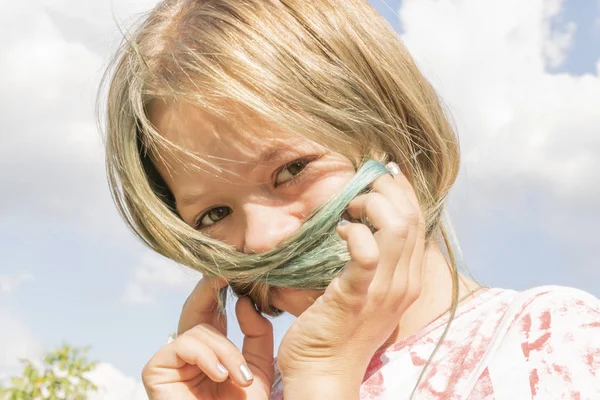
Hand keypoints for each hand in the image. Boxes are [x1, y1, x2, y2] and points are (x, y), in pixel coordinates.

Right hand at [142, 278, 273, 399]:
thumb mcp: (258, 369)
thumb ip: (255, 334)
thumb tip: (243, 300)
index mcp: (213, 349)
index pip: (214, 310)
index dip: (222, 289)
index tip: (236, 269)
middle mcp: (190, 351)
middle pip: (196, 308)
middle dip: (209, 290)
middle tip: (223, 274)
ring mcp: (171, 360)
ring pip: (199, 331)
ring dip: (226, 352)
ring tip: (242, 379)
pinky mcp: (156, 370)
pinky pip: (183, 345)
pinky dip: (207, 358)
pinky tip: (222, 376)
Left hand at [277, 165, 424, 388]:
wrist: (325, 370)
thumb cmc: (339, 328)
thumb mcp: (368, 292)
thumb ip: (375, 262)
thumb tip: (364, 227)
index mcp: (409, 279)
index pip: (418, 223)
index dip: (405, 191)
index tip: (387, 171)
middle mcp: (405, 283)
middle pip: (410, 219)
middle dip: (388, 189)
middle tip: (363, 182)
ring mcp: (384, 290)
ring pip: (396, 228)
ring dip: (372, 205)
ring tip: (351, 206)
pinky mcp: (357, 295)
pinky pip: (367, 254)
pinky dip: (356, 233)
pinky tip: (342, 230)